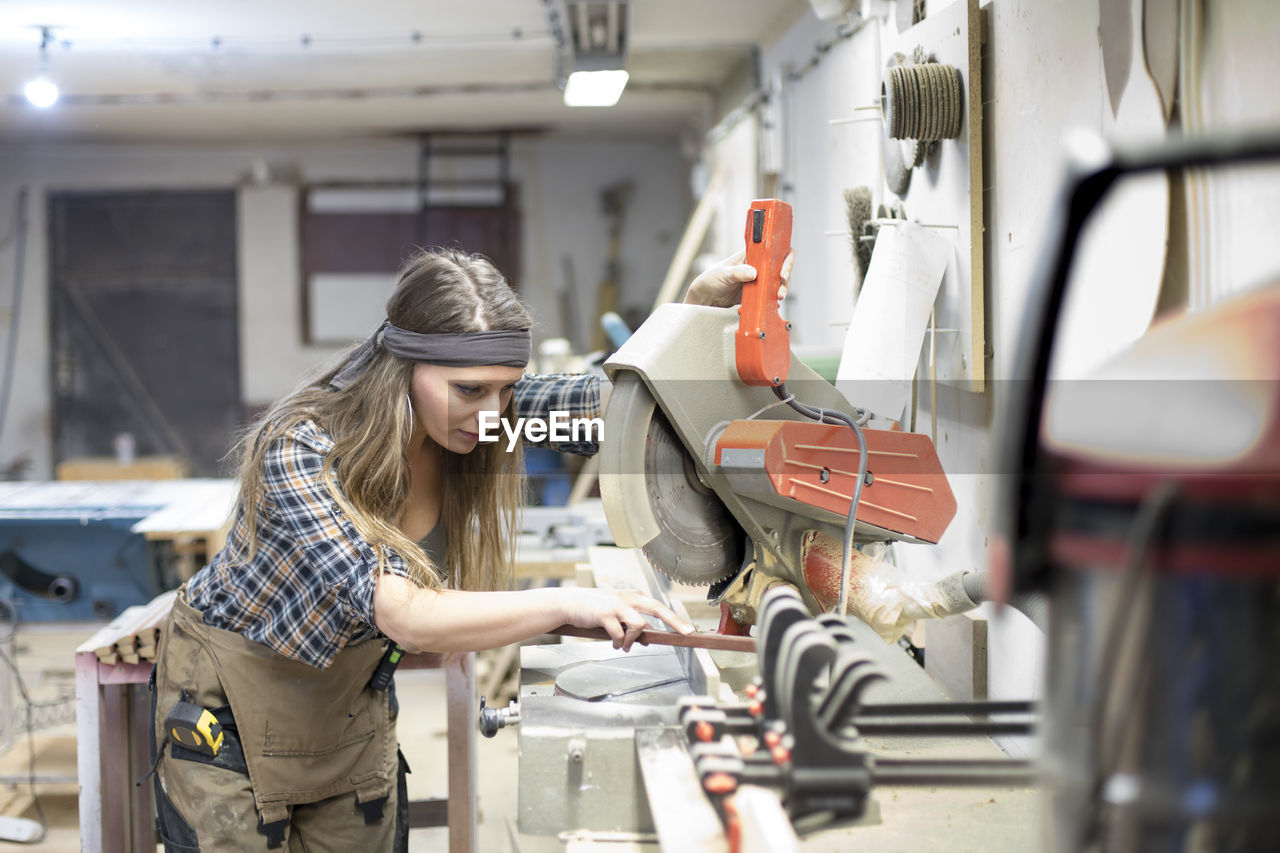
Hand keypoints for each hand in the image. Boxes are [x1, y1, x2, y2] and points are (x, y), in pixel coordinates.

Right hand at [559, 588, 693, 651]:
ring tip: (624, 646)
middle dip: (674, 622)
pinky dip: (618, 642)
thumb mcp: (618, 613)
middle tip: (686, 633)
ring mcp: (617, 605)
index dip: (675, 618)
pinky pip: (619, 633)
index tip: (688, 629)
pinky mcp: (605, 614)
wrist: (571, 603)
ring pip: (638, 624)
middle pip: (658, 609)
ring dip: (633, 640)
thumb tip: (649, 637)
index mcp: (634, 597)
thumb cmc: (596, 609)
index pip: (660, 607)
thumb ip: (633, 623)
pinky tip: (614, 643)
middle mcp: (629, 598)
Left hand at [682, 249, 794, 307]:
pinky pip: (771, 294)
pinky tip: (774, 303)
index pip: (775, 249)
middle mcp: (759, 264)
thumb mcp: (724, 274)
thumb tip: (753, 273)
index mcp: (752, 253)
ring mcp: (760, 279)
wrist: (706, 298)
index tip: (782, 270)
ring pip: (778, 281)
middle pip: (781, 266)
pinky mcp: (758, 292)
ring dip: (782, 288)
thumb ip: (738, 273)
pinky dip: (774, 299)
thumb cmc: (712, 279)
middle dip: (785, 276)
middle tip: (781, 287)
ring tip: (778, 297)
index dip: (784, 257)